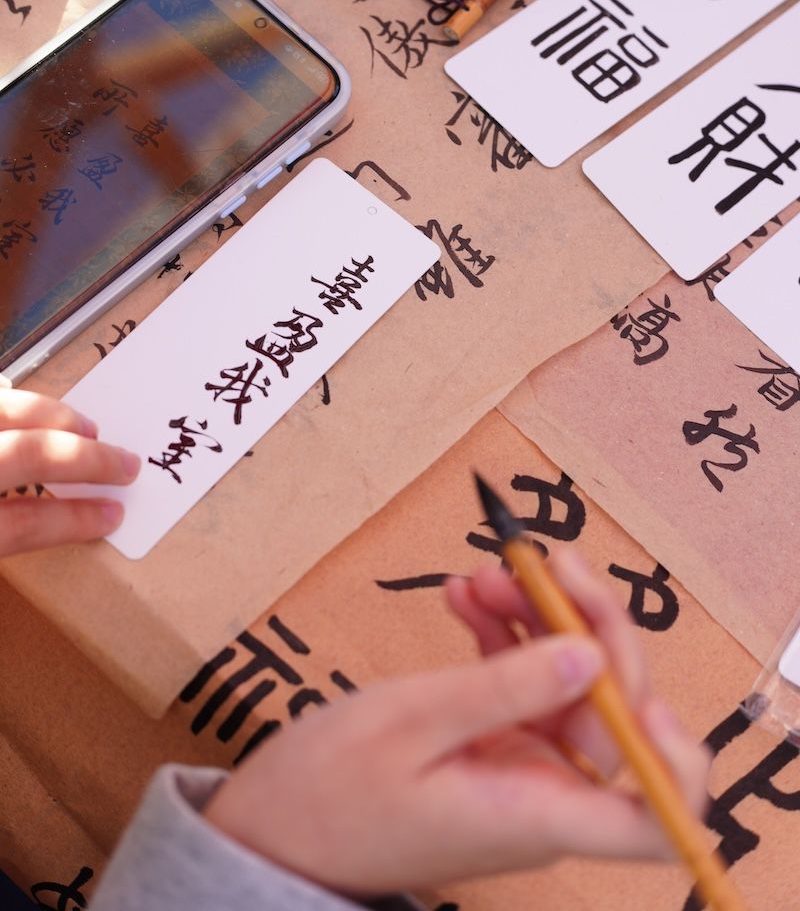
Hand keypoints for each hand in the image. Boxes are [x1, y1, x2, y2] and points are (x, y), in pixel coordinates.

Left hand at [0, 375, 139, 555]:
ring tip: (82, 427)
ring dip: (47, 414)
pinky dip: (8, 400)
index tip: (112, 515)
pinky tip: (20, 404)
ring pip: (1, 409)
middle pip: (25, 453)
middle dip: (83, 456)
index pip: (23, 523)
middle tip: (124, 464)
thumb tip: (42, 539)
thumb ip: (3, 538)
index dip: (72, 519)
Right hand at [203, 548, 709, 895]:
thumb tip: (590, 654)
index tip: (628, 666)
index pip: (655, 816)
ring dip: (538, 619)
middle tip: (537, 562)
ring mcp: (523, 770)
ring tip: (486, 573)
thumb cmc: (331, 792)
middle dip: (583, 624)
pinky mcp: (496, 747)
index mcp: (537, 812)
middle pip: (613, 709)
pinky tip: (468, 600)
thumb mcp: (411, 723)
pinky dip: (504, 636)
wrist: (276, 829)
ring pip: (567, 683)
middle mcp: (546, 795)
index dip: (674, 751)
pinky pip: (524, 683)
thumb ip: (505, 689)